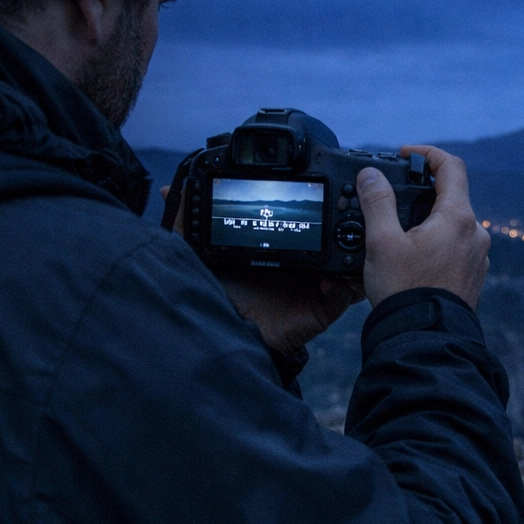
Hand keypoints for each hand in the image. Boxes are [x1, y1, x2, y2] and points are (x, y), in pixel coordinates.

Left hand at [161, 185, 361, 353]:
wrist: (224, 337)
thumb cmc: (215, 298)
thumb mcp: (196, 254)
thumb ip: (186, 223)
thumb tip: (171, 189)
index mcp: (277, 246)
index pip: (301, 219)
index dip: (312, 204)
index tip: (316, 186)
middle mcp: (299, 262)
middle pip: (329, 236)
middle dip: (340, 219)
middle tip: (340, 206)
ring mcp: (315, 284)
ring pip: (345, 260)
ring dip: (353, 247)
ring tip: (350, 235)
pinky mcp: (323, 307)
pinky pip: (346, 293)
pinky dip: (347, 283)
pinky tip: (333, 277)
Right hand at [358, 145, 489, 309]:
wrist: (425, 340)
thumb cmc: (405, 291)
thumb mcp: (382, 241)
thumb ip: (377, 202)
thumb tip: (371, 175)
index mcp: (458, 218)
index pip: (451, 167)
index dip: (428, 154)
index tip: (406, 156)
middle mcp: (475, 234)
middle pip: (451, 197)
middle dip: (422, 193)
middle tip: (393, 200)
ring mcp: (477, 257)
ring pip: (453, 225)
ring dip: (428, 221)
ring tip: (398, 235)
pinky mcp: (472, 277)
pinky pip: (455, 249)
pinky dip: (436, 244)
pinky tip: (413, 259)